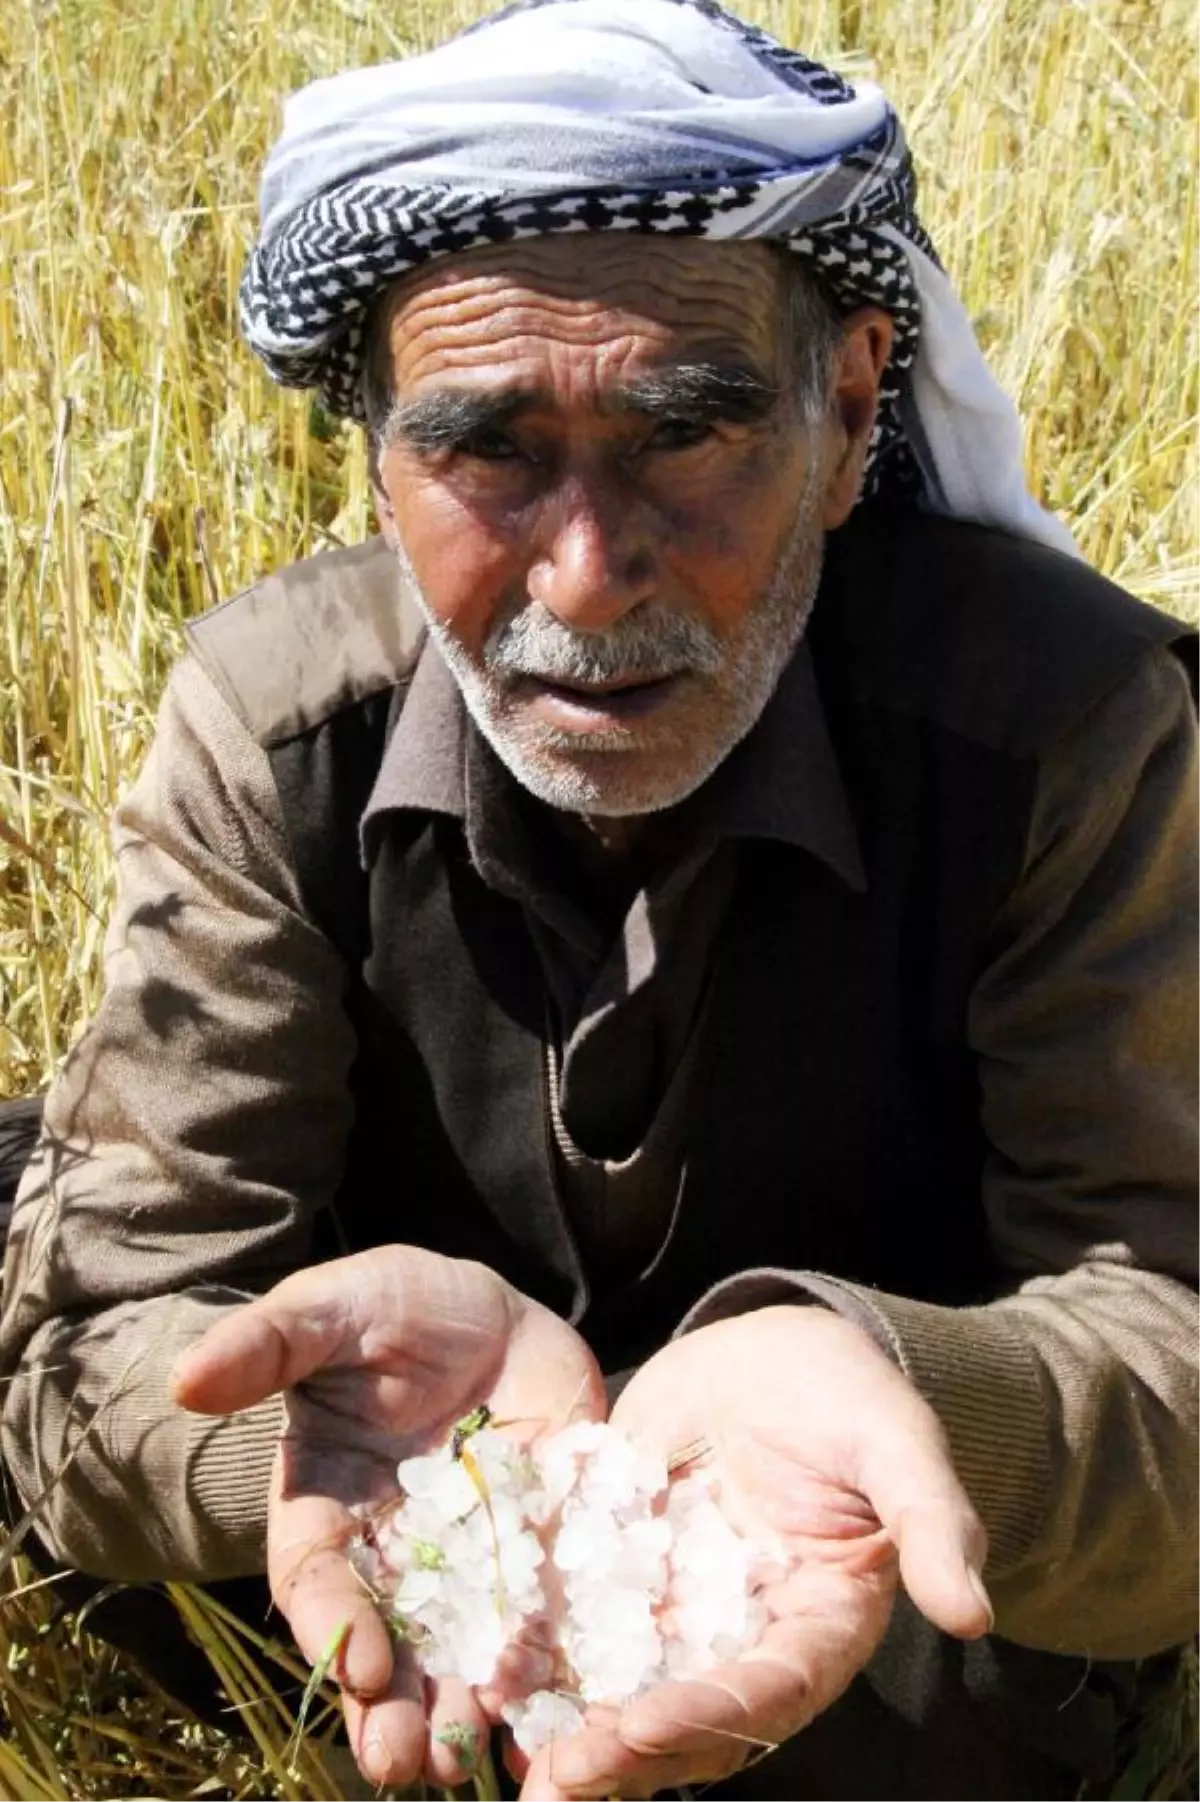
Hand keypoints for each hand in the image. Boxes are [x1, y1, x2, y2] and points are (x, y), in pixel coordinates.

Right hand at [171, 1248, 604, 1789]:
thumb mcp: (327, 1311)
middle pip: (385, 1641)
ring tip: (464, 1764)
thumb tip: (185, 1379)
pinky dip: (548, 1666)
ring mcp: (469, 1556)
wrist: (485, 1310)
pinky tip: (555, 1715)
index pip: (317, 1576)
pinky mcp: (540, 1547)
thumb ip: (266, 1345)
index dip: (331, 1621)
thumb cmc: (387, 1307)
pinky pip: (544, 1614)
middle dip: (389, 1707)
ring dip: (461, 1709)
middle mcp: (394, 1550)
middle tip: (403, 1764)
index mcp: (327, 1505)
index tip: (354, 1663)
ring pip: (459, 1647)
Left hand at [519, 1305, 989, 1800]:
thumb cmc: (848, 1393)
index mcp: (818, 1623)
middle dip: (625, 1753)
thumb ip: (930, 1520)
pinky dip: (533, 1655)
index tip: (644, 1727)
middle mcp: (742, 1637)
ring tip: (514, 1757)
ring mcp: (677, 1610)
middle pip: (687, 1716)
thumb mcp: (895, 1441)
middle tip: (558, 1777)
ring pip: (623, 1689)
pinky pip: (574, 1624)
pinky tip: (483, 1673)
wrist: (771, 1352)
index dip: (711, 1716)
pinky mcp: (621, 1569)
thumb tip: (974, 1613)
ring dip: (572, 1731)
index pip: (769, 1691)